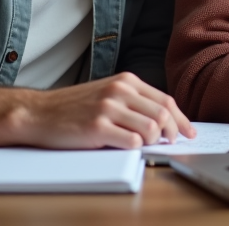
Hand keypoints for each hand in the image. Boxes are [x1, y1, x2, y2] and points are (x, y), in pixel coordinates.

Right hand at [10, 72, 196, 148]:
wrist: (39, 112)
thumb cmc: (74, 107)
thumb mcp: (107, 93)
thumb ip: (133, 101)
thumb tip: (164, 119)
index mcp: (126, 81)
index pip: (165, 100)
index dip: (181, 118)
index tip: (189, 131)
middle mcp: (120, 91)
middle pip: (163, 113)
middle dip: (173, 132)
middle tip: (172, 143)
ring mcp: (108, 108)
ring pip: (152, 127)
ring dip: (154, 141)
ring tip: (146, 145)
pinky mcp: (97, 127)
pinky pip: (131, 140)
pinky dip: (136, 148)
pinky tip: (129, 147)